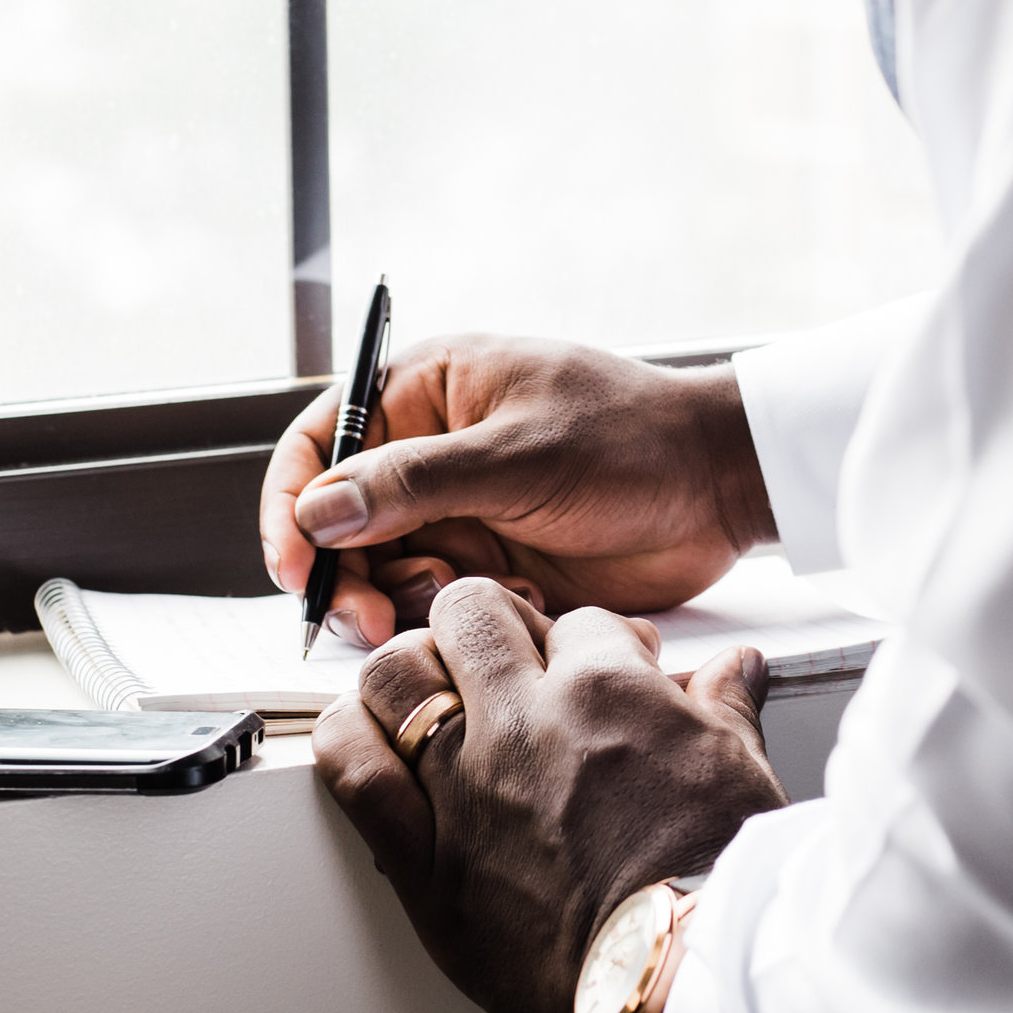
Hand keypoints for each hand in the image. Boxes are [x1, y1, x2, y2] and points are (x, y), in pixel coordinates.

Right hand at [259, 335, 775, 647]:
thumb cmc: (633, 439)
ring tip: (450, 609)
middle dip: (345, 576)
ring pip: (381, 571)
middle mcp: (429, 449)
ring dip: (400, 602)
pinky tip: (504, 609)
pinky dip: (449, 619)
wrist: (720, 488)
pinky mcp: (490, 562)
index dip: (293, 507)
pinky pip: (434, 602)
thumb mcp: (517, 458)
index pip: (320, 443)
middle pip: (340, 522)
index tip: (296, 568)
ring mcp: (459, 508)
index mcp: (425, 390)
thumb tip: (318, 512)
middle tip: (372, 621)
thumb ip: (413, 486)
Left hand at [312, 577, 788, 1012]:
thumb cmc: (721, 888)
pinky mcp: (428, 864)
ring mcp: (467, 788)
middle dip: (494, 625)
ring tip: (432, 691)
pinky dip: (350, 739)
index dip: (590, 644)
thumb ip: (723, 708)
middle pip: (473, 614)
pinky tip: (366, 734)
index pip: (579, 623)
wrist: (690, 983)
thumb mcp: (742, 773)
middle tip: (510, 662)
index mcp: (606, 691)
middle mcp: (525, 724)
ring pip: (397, 673)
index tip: (597, 671)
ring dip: (410, 670)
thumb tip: (732, 672)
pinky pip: (355, 773)